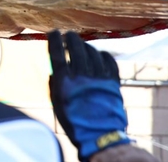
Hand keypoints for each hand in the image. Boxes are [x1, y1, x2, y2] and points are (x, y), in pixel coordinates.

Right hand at [47, 30, 130, 161]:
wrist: (99, 135)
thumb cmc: (73, 120)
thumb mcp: (56, 101)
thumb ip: (55, 83)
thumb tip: (56, 69)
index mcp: (64, 82)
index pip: (57, 53)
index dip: (55, 39)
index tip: (54, 32)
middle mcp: (81, 76)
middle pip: (76, 48)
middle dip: (71, 38)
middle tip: (69, 35)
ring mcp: (99, 78)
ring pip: (92, 52)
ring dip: (86, 46)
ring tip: (82, 46)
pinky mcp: (113, 82)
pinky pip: (109, 61)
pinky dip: (103, 54)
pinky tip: (99, 54)